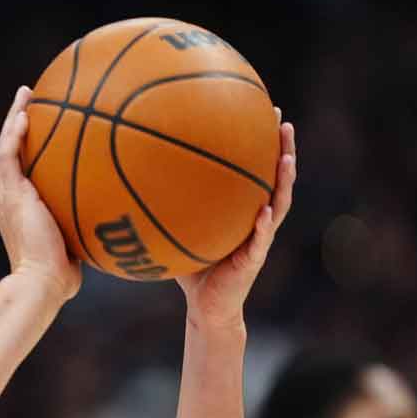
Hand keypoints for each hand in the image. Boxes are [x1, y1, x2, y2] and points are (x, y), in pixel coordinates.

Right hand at [0, 86, 82, 303]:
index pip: (24, 168)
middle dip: (20, 121)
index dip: (30, 144)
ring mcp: (8, 194)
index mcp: (23, 205)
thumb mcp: (77, 244)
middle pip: (12, 150)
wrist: (42, 283)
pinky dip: (14, 134)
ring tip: (26, 93)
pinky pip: (7, 156)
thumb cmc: (62, 276)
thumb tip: (118, 224)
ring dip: (14, 117)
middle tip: (31, 98)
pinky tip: (25, 115)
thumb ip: (88, 228)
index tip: (44, 124)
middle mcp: (11, 196)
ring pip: (5, 146)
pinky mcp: (9, 195)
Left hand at [176, 109, 296, 329]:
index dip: (262, 142)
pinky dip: (263, 225)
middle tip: (283, 121)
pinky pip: (260, 240)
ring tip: (287, 157)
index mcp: (242, 210)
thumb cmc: (191, 269)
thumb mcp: (177, 231)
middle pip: (276, 178)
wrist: (205, 308)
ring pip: (279, 204)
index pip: (255, 170)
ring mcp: (259, 240)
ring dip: (285, 181)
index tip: (262, 110)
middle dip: (283, 148)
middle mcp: (256, 220)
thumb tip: (129, 179)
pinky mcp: (252, 261)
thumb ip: (164, 208)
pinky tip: (263, 211)